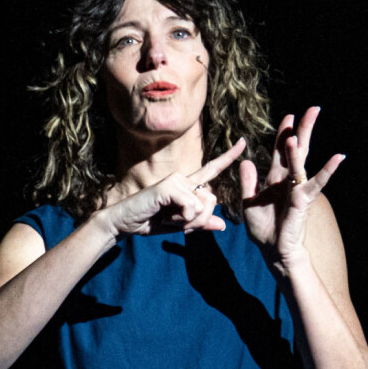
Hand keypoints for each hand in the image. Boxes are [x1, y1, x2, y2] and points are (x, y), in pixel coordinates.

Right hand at [100, 138, 246, 236]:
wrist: (123, 223)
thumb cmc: (148, 222)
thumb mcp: (179, 226)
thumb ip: (199, 224)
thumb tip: (222, 225)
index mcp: (186, 186)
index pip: (211, 170)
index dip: (228, 157)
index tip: (243, 142)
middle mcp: (182, 179)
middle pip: (212, 200)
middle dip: (200, 220)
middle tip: (180, 225)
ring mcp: (175, 180)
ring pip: (202, 206)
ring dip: (188, 221)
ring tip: (168, 219)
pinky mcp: (168, 187)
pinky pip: (191, 206)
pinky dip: (182, 218)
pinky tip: (167, 217)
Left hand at [240, 107, 344, 263]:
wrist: (271, 248)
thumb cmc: (262, 226)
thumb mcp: (249, 201)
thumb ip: (248, 182)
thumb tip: (247, 161)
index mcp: (275, 179)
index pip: (280, 152)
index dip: (283, 134)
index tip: (289, 116)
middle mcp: (288, 180)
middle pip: (297, 150)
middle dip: (303, 130)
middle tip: (313, 109)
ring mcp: (297, 189)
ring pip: (301, 164)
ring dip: (300, 150)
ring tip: (298, 135)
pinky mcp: (303, 200)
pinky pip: (315, 183)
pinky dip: (327, 171)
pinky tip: (338, 158)